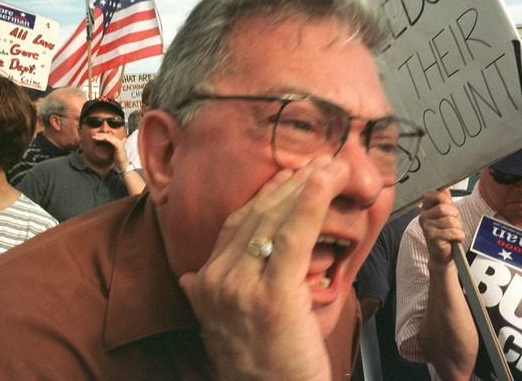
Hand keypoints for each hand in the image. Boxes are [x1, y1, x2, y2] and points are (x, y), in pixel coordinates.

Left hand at [92, 132, 127, 168]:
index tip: (96, 135)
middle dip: (101, 135)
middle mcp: (118, 141)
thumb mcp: (113, 151)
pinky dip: (109, 139)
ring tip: (95, 137)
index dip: (102, 135)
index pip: (109, 136)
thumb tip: (104, 144)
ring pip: (110, 137)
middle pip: (109, 135)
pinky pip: (113, 142)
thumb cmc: (118, 158)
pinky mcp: (119, 147)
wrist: (123, 164)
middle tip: (94, 135)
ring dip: (102, 137)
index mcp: (117, 142)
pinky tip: (104, 138)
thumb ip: (110, 146)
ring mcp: (119, 143)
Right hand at [178, 155, 348, 380]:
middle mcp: (216, 281)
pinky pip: (294, 236)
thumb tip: (189, 278)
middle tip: (318, 160)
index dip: (265, 196)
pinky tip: (326, 178)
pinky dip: (311, 201)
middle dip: (289, 183)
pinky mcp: (272, 294)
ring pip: (274, 221)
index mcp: (204, 284)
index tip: (289, 175)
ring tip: (332, 165)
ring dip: (306, 185)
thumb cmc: (260, 365)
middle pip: (255, 216)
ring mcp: (240, 287)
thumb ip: (204, 296)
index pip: (235, 225)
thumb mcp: (222, 326)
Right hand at [419, 189, 463, 265]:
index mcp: (425, 209)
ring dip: (458, 228)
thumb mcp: (446, 215)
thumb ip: (445, 202)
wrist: (442, 255)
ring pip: (451, 221)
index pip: (430, 195)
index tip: (448, 204)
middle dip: (455, 216)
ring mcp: (427, 228)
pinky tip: (455, 239)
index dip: (443, 198)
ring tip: (453, 233)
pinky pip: (454, 232)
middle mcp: (423, 217)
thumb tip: (445, 189)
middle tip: (453, 224)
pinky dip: (459, 236)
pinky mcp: (433, 237)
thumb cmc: (445, 234)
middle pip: (444, 208)